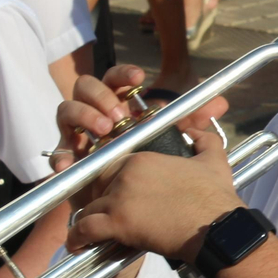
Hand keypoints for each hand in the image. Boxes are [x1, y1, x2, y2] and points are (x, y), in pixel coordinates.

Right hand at [54, 64, 228, 170]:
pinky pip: (57, 153)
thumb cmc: (151, 162)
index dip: (123, 75)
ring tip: (103, 129)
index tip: (140, 80)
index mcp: (119, 104)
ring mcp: (79, 136)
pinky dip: (60, 155)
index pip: (114, 79)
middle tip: (118, 113)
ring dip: (83, 116)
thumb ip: (195, 122)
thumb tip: (220, 103)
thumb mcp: (176, 141)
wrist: (135, 202)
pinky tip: (69, 161)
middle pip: (84, 86)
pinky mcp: (69, 161)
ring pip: (66, 110)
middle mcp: (95, 114)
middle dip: (99, 95)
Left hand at [68, 127, 243, 262]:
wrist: (217, 228)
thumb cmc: (215, 197)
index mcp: (143, 159)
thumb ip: (204, 139)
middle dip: (99, 200)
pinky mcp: (117, 222)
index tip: (116, 196)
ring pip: (90, 207)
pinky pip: (85, 229)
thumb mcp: (214, 160)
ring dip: (90, 220)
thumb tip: (198, 130)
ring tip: (90, 233)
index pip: (112, 167)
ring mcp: (119, 198)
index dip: (113, 183)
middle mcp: (126, 174)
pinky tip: (78, 244)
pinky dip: (78, 238)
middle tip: (104, 215)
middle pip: (96, 185)